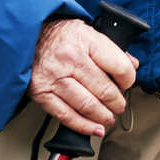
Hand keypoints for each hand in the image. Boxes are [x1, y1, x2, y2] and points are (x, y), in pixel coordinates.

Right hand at [28, 16, 138, 137]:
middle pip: (103, 89)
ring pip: (86, 104)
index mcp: (85, 40)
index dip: (128, 79)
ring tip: (109, 117)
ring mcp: (54, 77)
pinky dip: (82, 125)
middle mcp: (70, 59)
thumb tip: (132, 66)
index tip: (128, 83)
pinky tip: (94, 128)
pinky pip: (65, 115)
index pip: (118, 65)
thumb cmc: (60, 34)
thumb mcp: (88, 31)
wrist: (26, 35)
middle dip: (116, 102)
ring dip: (103, 115)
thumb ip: (111, 49)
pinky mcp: (41, 93)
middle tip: (119, 105)